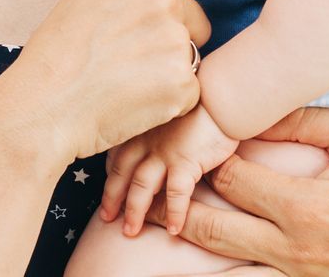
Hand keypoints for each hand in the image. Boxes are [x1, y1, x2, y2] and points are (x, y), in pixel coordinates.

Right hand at [0, 0, 250, 163]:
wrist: (43, 106)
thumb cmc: (55, 52)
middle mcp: (164, 2)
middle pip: (198, 19)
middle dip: (177, 37)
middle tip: (131, 59)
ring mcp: (175, 45)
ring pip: (192, 56)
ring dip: (171, 69)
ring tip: (125, 81)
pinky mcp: (182, 87)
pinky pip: (190, 90)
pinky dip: (170, 100)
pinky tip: (134, 102)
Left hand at [101, 104, 237, 236]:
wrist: (221, 97)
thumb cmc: (199, 105)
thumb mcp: (168, 114)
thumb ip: (157, 132)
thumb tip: (153, 153)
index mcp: (141, 128)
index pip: (117, 156)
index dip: (110, 177)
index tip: (107, 195)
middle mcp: (147, 140)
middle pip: (122, 173)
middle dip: (112, 198)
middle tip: (107, 219)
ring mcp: (165, 152)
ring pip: (141, 186)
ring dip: (135, 211)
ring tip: (131, 232)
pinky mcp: (186, 161)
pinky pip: (176, 194)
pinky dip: (173, 213)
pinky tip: (173, 229)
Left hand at [172, 108, 328, 276]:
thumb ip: (303, 119)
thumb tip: (257, 103)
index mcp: (305, 207)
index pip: (233, 179)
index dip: (207, 156)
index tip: (191, 135)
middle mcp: (294, 246)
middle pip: (212, 226)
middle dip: (178, 201)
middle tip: (153, 178)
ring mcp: (298, 271)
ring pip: (224, 252)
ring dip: (191, 228)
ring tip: (160, 205)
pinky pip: (248, 269)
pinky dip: (223, 250)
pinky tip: (204, 229)